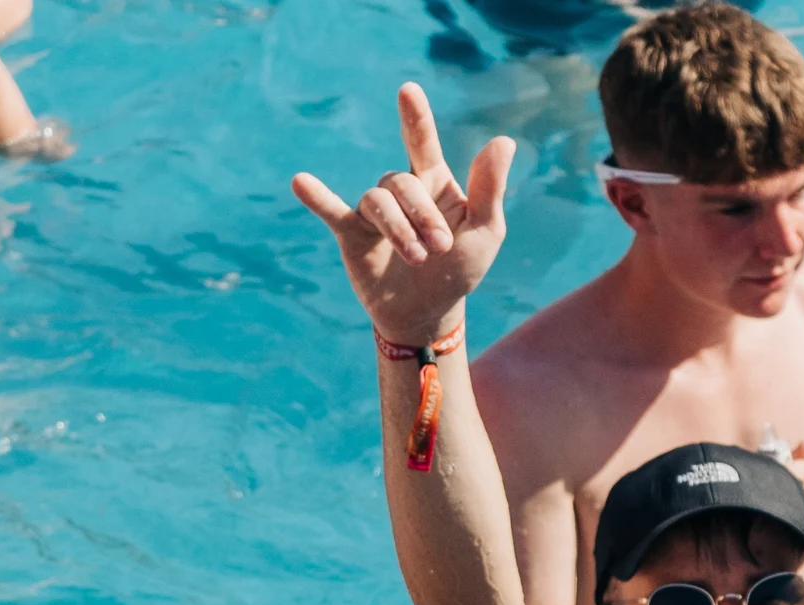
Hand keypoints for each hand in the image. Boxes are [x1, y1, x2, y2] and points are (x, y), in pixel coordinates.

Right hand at [292, 83, 514, 345]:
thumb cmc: (460, 271)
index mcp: (434, 183)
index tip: (407, 91)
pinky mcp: (351, 235)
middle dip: (421, 214)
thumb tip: (503, 140)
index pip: (421, 142)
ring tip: (416, 258)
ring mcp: (374, 212)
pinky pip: (331, 211)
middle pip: (401, 182)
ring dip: (397, 228)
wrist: (427, 315)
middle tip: (440, 248)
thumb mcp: (485, 232)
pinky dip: (316, 197)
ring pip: (376, 201)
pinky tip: (300, 182)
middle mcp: (401, 192)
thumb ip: (490, 189)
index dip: (415, 117)